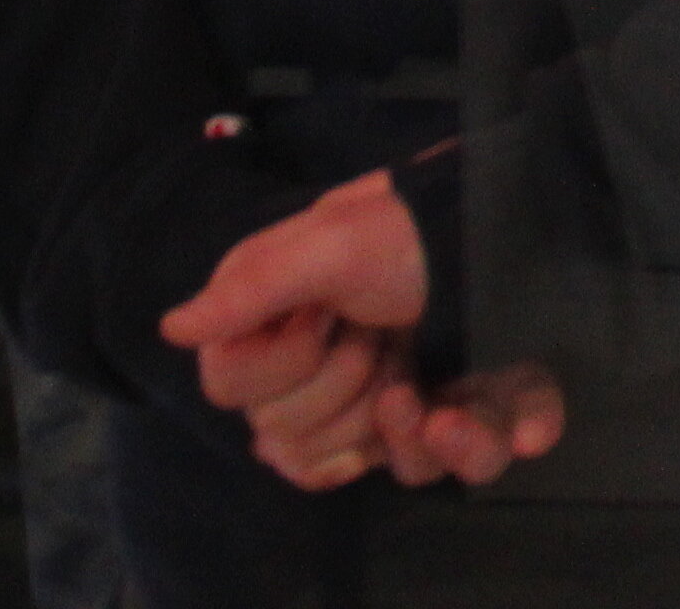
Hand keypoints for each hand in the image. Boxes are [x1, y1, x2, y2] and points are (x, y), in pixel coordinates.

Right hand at [162, 170, 565, 493]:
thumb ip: (252, 288)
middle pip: (302, 443)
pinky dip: (484, 447)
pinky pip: (478, 460)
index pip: (243, 402)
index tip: (320, 312)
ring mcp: (414, 399)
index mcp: (292, 339)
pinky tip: (501, 427)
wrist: (507, 210)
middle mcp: (343, 380)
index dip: (280, 367)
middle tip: (377, 330)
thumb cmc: (409, 222)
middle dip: (344, 388)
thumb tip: (172, 327)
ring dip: (408, 441)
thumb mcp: (331, 241)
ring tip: (432, 404)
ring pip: (391, 468)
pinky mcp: (479, 407)